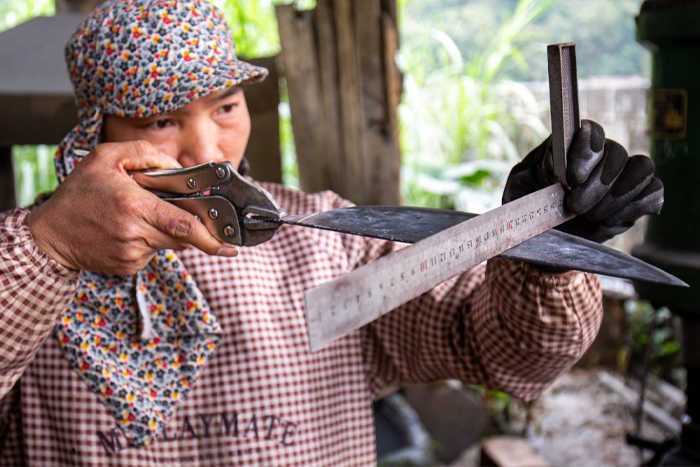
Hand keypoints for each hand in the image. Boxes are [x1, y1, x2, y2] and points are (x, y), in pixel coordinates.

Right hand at [25, 141, 238, 275]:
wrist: (50, 235)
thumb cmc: (79, 194)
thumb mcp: (106, 157)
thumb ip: (147, 154)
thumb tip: (179, 168)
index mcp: (134, 205)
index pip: (183, 224)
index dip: (210, 236)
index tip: (230, 244)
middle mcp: (134, 233)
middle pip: (181, 235)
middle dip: (191, 227)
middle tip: (196, 220)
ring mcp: (131, 254)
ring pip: (168, 242)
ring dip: (164, 229)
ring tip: (135, 216)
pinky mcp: (127, 267)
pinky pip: (152, 253)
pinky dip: (148, 240)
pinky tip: (126, 231)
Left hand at [503, 120, 663, 242]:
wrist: (543, 239)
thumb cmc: (527, 208)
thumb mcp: (520, 187)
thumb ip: (536, 170)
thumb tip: (557, 164)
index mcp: (570, 146)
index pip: (590, 131)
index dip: (586, 151)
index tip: (572, 178)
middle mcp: (600, 156)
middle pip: (617, 153)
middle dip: (598, 184)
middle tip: (575, 207)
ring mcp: (621, 177)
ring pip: (641, 168)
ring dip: (617, 196)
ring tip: (591, 216)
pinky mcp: (635, 200)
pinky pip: (653, 192)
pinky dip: (635, 207)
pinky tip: (608, 222)